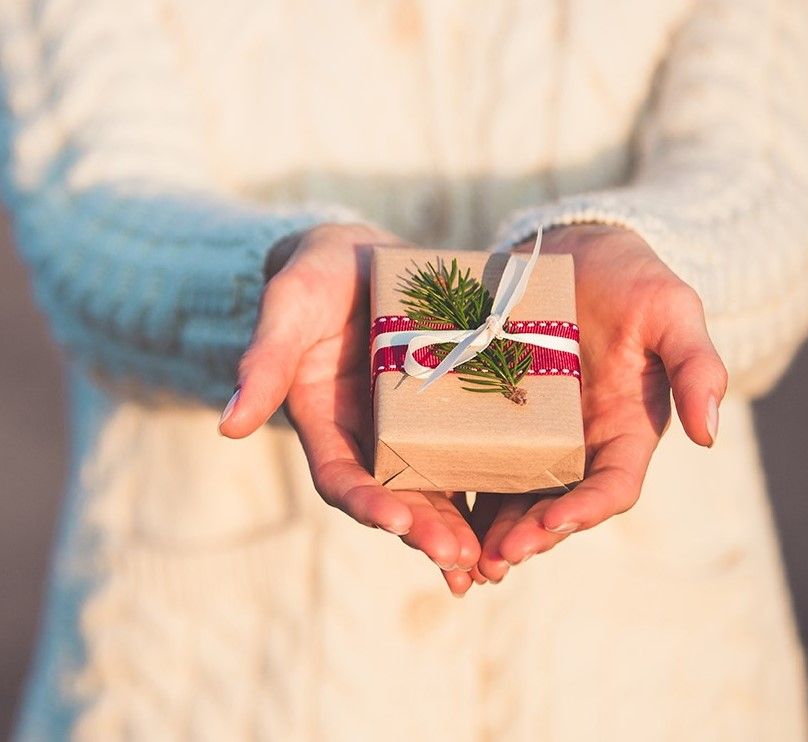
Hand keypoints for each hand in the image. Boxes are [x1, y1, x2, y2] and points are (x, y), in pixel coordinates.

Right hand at [218, 224, 480, 592]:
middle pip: (395, 495)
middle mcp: (370, 435)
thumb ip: (264, 360)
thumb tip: (229, 425)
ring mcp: (412, 426)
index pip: (340, 477)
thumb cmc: (315, 275)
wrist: (360, 254)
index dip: (364, 501)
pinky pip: (472, 449)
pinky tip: (525, 503)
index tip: (394, 518)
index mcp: (325, 422)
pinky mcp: (449, 408)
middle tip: (456, 559)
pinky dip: (492, 479)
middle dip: (424, 529)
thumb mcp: (288, 305)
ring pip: (437, 486)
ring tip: (490, 560)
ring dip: (461, 525)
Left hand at [472, 224, 727, 583]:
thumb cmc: (632, 279)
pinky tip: (430, 506)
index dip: (587, 510)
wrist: (579, 251)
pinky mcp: (494, 415)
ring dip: (490, 530)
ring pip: (513, 494)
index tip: (556, 522)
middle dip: (530, 534)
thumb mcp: (671, 310)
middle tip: (497, 559)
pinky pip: (475, 458)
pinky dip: (458, 488)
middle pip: (556, 503)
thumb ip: (697, 366)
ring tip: (462, 559)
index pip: (613, 485)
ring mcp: (534, 434)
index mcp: (626, 430)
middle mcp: (580, 443)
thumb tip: (710, 435)